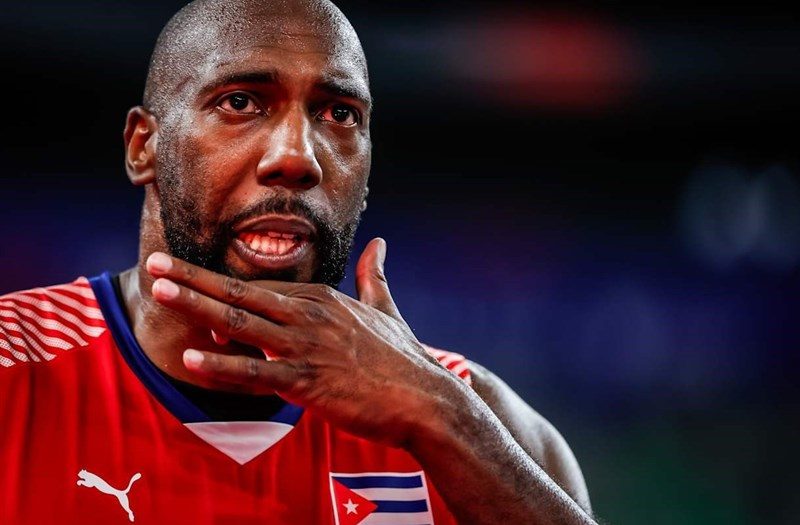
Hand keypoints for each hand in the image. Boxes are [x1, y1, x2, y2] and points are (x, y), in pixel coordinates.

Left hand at [145, 238, 454, 446]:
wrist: (424, 398)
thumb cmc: (403, 357)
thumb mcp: (386, 308)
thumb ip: (374, 275)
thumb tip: (380, 244)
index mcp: (321, 297)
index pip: (260, 285)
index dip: (221, 283)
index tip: (190, 277)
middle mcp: (307, 314)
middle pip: (240, 292)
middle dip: (193, 278)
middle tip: (157, 264)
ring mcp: (305, 346)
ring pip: (239, 322)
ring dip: (196, 306)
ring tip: (160, 292)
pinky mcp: (306, 381)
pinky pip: (255, 372)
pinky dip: (221, 365)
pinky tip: (191, 358)